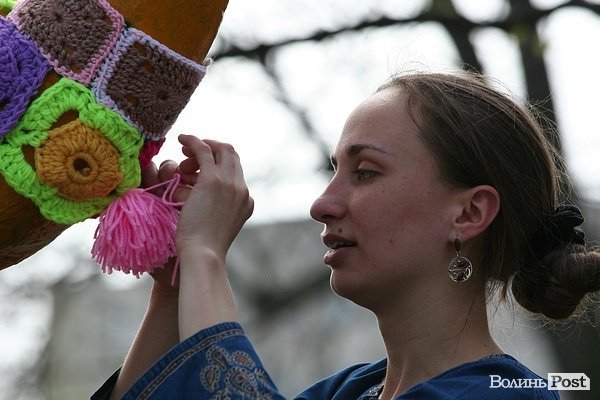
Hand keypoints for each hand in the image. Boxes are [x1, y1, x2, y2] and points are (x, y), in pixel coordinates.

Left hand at [172, 135, 253, 260]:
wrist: (204, 255)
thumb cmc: (203, 249)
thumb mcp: (216, 229)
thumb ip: (216, 213)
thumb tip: (203, 203)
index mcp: (247, 202)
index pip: (237, 172)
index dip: (220, 163)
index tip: (200, 167)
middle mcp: (242, 189)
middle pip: (232, 155)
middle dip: (212, 151)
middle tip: (191, 155)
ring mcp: (230, 183)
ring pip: (219, 150)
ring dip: (201, 149)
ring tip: (182, 161)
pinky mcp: (212, 180)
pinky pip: (203, 150)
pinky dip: (193, 141)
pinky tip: (181, 139)